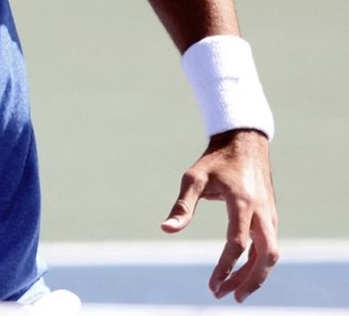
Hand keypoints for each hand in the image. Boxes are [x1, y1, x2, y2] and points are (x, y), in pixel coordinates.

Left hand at [161, 129, 278, 301]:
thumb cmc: (215, 161)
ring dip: (255, 275)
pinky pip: (270, 246)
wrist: (244, 142)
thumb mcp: (193, 178)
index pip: (238, 244)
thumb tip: (166, 230)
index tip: (212, 284)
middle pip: (266, 256)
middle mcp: (262, 212)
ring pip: (271, 253)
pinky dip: (259, 263)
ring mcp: (270, 214)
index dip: (226, 267)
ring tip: (234, 291)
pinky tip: (243, 273)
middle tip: (229, 297)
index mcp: (242, 203)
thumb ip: (182, 206)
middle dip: (250, 280)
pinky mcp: (271, 216)